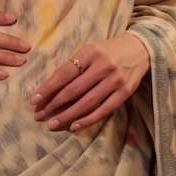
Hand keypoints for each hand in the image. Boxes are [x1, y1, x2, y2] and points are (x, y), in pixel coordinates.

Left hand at [31, 31, 149, 131]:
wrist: (140, 48)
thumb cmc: (108, 50)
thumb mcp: (90, 50)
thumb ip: (73, 66)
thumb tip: (49, 88)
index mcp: (90, 52)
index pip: (64, 73)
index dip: (48, 88)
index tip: (34, 100)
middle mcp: (103, 66)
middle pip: (73, 90)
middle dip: (54, 105)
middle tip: (39, 116)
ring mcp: (115, 80)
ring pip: (87, 102)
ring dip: (67, 116)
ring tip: (52, 124)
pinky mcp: (125, 92)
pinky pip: (104, 110)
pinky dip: (88, 119)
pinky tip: (74, 126)